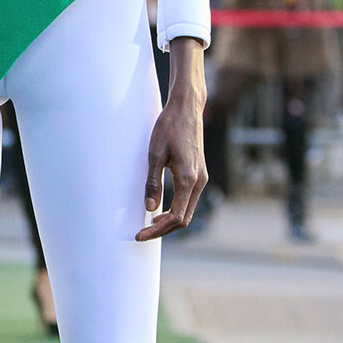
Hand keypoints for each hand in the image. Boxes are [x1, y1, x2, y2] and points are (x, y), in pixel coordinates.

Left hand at [137, 37, 207, 240]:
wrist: (186, 108)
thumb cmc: (169, 127)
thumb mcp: (155, 154)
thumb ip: (153, 182)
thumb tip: (150, 208)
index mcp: (188, 179)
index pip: (175, 216)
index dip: (158, 230)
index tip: (141, 234)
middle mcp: (199, 181)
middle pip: (184, 218)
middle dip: (163, 230)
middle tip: (142, 233)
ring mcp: (201, 178)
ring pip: (188, 210)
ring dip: (170, 221)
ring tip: (149, 225)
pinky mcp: (199, 173)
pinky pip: (189, 200)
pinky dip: (176, 210)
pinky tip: (161, 209)